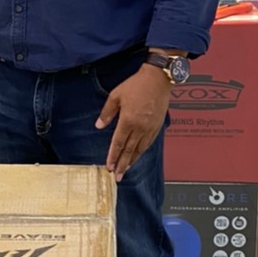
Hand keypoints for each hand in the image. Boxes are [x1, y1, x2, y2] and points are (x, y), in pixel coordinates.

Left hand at [95, 65, 169, 181]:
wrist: (157, 79)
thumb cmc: (136, 85)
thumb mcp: (116, 96)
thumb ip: (107, 113)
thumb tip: (99, 125)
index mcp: (128, 121)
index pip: (118, 143)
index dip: (113, 156)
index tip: (109, 167)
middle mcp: (139, 127)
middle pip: (129, 151)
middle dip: (122, 165)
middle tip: (117, 177)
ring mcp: (149, 128)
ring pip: (139, 149)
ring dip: (132, 161)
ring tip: (126, 170)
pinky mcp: (157, 126)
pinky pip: (148, 143)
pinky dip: (141, 152)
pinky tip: (137, 156)